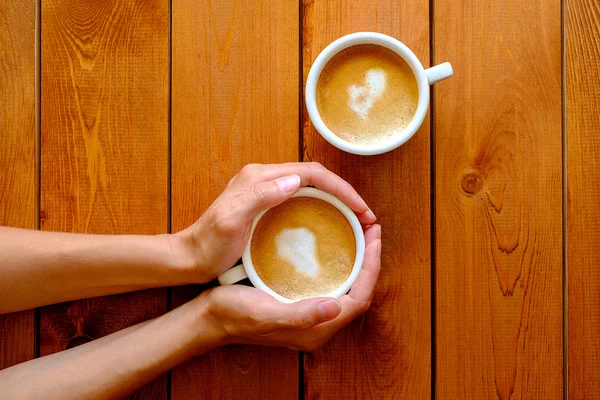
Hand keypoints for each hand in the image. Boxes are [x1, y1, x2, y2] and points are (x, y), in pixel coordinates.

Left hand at [173, 162, 376, 282]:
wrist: (189, 257)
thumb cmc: (209, 245)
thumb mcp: (230, 220)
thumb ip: (259, 196)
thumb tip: (295, 180)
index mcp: (260, 177)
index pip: (311, 173)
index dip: (340, 188)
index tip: (360, 208)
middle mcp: (264, 177)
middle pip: (315, 177)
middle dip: (344, 193)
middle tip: (365, 216)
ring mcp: (264, 189)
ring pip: (310, 187)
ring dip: (336, 199)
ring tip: (355, 220)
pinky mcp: (264, 203)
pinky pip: (302, 199)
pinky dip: (322, 207)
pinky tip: (330, 224)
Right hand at [201, 223, 381, 350]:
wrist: (209, 317)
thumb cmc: (234, 315)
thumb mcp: (265, 314)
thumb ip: (302, 315)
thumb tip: (336, 307)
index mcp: (316, 329)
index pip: (359, 298)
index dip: (372, 267)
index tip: (373, 236)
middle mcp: (318, 325)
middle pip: (358, 292)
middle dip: (370, 261)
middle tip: (371, 229)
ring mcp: (310, 316)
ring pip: (347, 288)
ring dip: (358, 261)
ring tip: (358, 233)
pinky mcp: (301, 306)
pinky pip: (332, 285)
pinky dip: (340, 265)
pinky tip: (334, 246)